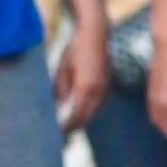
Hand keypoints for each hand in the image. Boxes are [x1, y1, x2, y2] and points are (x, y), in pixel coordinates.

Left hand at [52, 18, 109, 132]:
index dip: (68, 126)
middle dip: (76, 125)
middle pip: (87, 116)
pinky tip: (81, 108)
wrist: (95, 33)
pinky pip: (99, 102)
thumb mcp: (62, 69)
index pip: (77, 116)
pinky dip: (90, 109)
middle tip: (64, 131)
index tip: (59, 132)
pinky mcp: (107, 83)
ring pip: (94, 111)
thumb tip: (58, 106)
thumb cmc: (75, 49)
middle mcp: (98, 91)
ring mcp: (105, 87)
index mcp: (86, 88)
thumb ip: (61, 90)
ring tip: (71, 122)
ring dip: (83, 118)